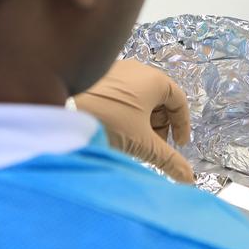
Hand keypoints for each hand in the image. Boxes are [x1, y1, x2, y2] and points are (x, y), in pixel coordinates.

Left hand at [74, 59, 192, 182]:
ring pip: (139, 98)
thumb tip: (189, 179)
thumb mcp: (141, 144)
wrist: (60, 110)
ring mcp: (116, 71)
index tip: (179, 145)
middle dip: (160, 126)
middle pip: (159, 100)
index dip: (182, 125)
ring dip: (142, 122)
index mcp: (155, 79)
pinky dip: (126, 114)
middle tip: (153, 147)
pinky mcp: (98, 78)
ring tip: (131, 142)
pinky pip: (122, 96)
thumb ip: (169, 160)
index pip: (179, 101)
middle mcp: (138, 70)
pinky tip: (113, 130)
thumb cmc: (109, 121)